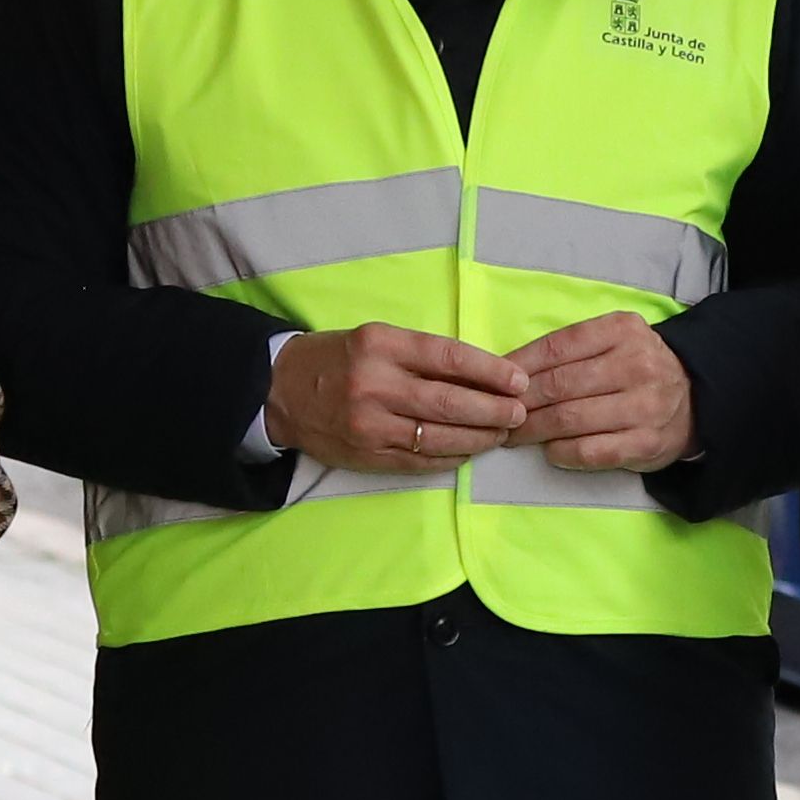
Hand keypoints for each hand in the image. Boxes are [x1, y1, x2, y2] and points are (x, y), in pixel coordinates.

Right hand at [265, 322, 534, 472]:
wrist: (279, 391)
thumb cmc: (338, 359)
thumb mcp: (376, 338)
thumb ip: (422, 354)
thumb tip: (484, 373)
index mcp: (381, 346)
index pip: (448, 358)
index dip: (490, 371)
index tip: (519, 380)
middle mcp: (374, 385)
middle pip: (449, 402)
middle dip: (493, 410)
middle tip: (519, 412)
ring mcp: (369, 425)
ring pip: (438, 436)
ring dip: (478, 437)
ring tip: (501, 433)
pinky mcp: (366, 455)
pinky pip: (420, 460)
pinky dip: (451, 457)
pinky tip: (470, 451)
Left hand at [511, 312, 695, 476]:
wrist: (694, 399)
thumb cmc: (636, 368)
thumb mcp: (611, 341)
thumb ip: (568, 350)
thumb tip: (506, 370)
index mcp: (622, 331)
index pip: (557, 347)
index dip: (518, 367)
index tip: (492, 384)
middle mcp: (637, 364)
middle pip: (559, 386)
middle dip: (519, 403)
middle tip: (497, 415)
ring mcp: (645, 405)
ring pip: (571, 419)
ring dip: (533, 431)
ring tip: (513, 435)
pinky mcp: (647, 442)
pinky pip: (590, 451)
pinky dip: (561, 452)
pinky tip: (549, 451)